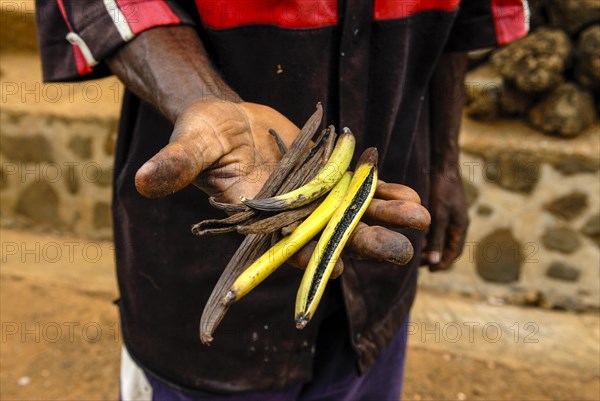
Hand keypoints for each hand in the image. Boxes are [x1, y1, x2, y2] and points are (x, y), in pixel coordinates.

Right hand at [135, 99, 430, 267]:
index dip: (310, 251)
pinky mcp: (327, 176)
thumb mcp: (192, 144)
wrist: (228, 118)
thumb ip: (177, 164)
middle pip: (329, 232)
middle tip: (403, 252)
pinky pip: (358, 188)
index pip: (284, 242)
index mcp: (258, 216)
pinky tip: (411, 195)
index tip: (341, 260)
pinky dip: (383, 191)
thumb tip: (143, 181)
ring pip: (351, 212)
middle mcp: (290, 214)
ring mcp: (313, 195)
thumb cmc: (205, 133)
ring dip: (385, 216)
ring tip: (422, 217)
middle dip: (364, 241)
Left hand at [422, 169, 468, 271]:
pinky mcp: (444, 209)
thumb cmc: (442, 190)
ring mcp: (451, 216)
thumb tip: (434, 261)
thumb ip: (436, 239)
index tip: (429, 270)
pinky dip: (428, 235)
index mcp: (460, 227)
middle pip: (447, 247)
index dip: (442, 263)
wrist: (442, 166)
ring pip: (441, 238)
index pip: (454, 253)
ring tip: (415, 251)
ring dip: (430, 246)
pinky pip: (437, 228)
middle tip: (418, 263)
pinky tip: (416, 235)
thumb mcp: (438, 216)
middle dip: (434, 257)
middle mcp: (458, 223)